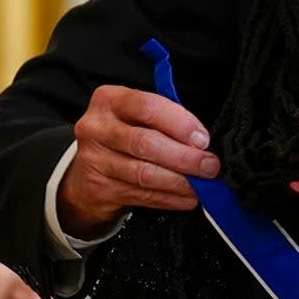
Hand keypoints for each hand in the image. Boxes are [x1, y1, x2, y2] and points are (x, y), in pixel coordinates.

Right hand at [57, 86, 220, 238]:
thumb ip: (166, 121)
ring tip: (202, 185)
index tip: (202, 139)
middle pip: (146, 143)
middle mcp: (97, 128)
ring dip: (180, 182)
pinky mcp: (100, 189)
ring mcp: (95, 160)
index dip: (180, 123)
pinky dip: (170, 198)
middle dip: (185, 157)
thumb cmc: (124, 135)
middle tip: (210, 165)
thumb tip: (201, 142)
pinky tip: (187, 197)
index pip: (148, 106)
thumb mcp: (138, 116)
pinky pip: (143, 196)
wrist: (88, 170)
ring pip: (145, 174)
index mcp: (110, 100)